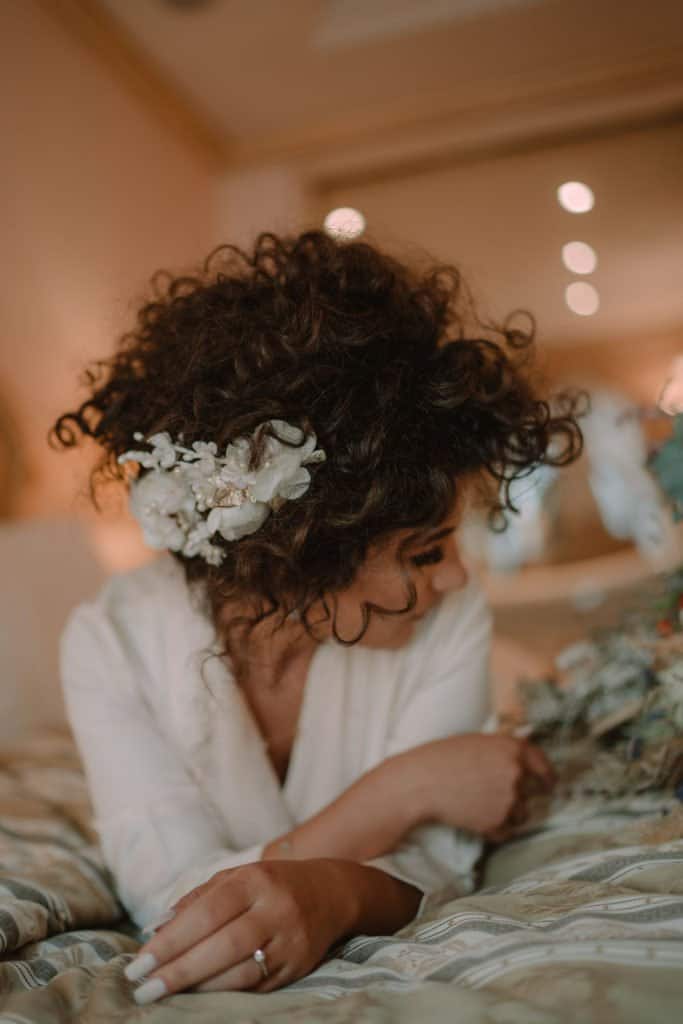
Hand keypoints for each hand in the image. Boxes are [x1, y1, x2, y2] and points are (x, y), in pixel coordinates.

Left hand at [125, 859, 351, 1001]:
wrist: (332, 894)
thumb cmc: (271, 885)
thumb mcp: (237, 878)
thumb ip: (196, 899)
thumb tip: (155, 929)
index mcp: (255, 881)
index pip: (207, 912)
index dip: (171, 940)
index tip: (139, 962)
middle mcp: (275, 909)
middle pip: (223, 945)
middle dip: (178, 970)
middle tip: (144, 988)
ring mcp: (290, 941)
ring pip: (240, 971)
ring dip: (198, 987)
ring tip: (164, 994)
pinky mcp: (299, 967)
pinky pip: (256, 986)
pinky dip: (224, 993)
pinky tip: (199, 996)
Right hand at [393, 733, 556, 838]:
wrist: (422, 782)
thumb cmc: (442, 758)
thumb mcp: (476, 743)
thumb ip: (502, 752)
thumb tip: (519, 765)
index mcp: (512, 747)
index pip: (542, 763)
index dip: (547, 775)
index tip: (549, 784)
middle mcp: (516, 772)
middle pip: (531, 791)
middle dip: (519, 795)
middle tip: (496, 796)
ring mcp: (510, 798)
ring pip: (521, 813)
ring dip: (507, 813)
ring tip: (478, 806)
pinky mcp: (498, 821)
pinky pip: (506, 830)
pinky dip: (495, 828)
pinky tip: (474, 818)